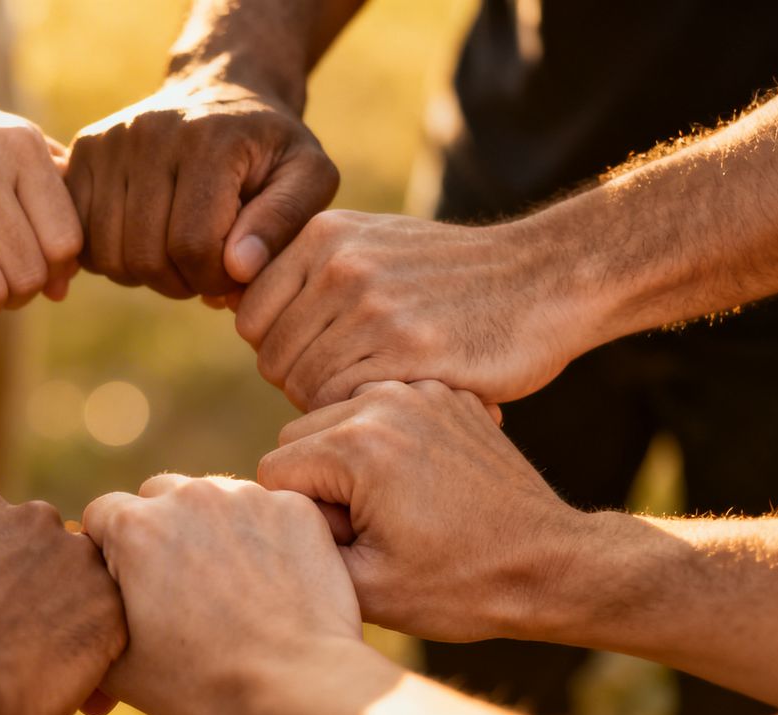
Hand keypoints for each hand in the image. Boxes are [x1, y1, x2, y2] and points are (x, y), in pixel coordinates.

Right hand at [0, 491, 124, 714]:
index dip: (3, 573)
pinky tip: (66, 675)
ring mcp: (78, 561)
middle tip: (21, 633)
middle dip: (43, 586)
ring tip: (43, 659)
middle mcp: (37, 520)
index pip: (8, 532)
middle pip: (52, 550)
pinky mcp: (110, 608)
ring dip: (72, 613)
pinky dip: (97, 647)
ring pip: (86, 583)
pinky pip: (113, 622)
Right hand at [67, 74, 337, 297]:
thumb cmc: (270, 148)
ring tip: (176, 254)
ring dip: (144, 274)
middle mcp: (150, 133)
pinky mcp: (81, 152)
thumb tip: (239, 267)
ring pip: (108, 255)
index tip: (236, 272)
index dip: (216, 279)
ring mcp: (108, 141)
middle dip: (180, 282)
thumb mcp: (309, 175)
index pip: (195, 246)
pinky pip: (80, 238)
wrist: (220, 91)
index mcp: (210, 140)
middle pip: (146, 256)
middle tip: (205, 268)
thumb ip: (285, 220)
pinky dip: (109, 257)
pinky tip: (143, 241)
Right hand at [81, 475, 360, 714]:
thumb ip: (87, 618)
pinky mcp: (294, 507)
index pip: (102, 514)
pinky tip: (270, 580)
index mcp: (133, 526)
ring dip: (210, 528)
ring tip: (227, 583)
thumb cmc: (201, 683)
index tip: (128, 581)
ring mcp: (246, 496)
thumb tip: (79, 606)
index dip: (109, 549)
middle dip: (159, 529)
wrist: (296, 687)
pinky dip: (263, 535)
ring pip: (213, 498)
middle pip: (157, 495)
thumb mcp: (118, 666)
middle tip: (177, 583)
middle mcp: (186, 495)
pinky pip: (266, 510)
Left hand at [236, 210, 582, 409]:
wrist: (546, 279)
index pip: (250, 317)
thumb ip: (306, 268)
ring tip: (374, 392)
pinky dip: (359, 415)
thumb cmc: (451, 276)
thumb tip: (231, 302)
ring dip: (330, 404)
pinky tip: (395, 402)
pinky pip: (341, 405)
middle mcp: (340, 266)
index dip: (277, 348)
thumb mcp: (373, 243)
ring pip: (302, 386)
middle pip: (272, 357)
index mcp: (323, 235)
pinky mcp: (406, 353)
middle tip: (351, 385)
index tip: (319, 356)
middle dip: (300, 381)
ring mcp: (372, 309)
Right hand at [257, 380, 582, 641]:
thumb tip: (270, 513)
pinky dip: (388, 442)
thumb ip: (298, 545)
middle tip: (374, 525)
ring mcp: (420, 390)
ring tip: (399, 503)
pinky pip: (381, 410)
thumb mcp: (362, 588)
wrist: (551, 565)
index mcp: (356, 446)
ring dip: (349, 459)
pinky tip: (422, 481)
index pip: (273, 471)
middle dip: (319, 482)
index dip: (302, 517)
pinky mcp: (446, 393)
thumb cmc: (459, 586)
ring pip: (336, 418)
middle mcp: (384, 401)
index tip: (352, 541)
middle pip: (298, 436)